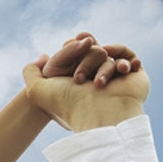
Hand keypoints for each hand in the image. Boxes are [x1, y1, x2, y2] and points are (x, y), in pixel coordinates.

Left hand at [24, 40, 147, 131]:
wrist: (96, 114)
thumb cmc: (67, 103)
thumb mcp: (36, 89)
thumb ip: (31, 71)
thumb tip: (44, 56)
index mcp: (73, 77)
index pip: (74, 49)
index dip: (71, 48)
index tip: (70, 47)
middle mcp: (93, 77)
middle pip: (91, 49)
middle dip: (85, 60)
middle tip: (78, 80)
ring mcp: (113, 77)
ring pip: (108, 54)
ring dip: (103, 66)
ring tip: (98, 84)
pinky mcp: (132, 77)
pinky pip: (130, 57)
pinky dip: (125, 60)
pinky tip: (122, 70)